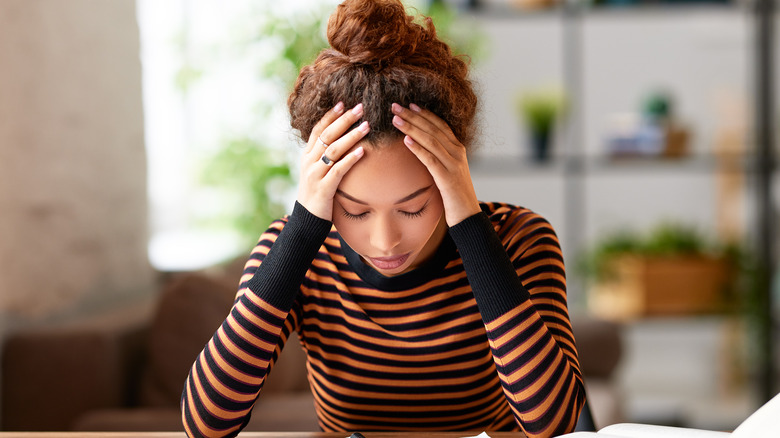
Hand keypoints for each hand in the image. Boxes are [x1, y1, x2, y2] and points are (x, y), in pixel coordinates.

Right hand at [298, 102, 369, 220]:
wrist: (307, 220)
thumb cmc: (318, 194)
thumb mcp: (318, 172)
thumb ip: (327, 157)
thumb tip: (343, 141)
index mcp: (307, 155)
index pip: (318, 130)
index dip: (330, 116)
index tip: (343, 103)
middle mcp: (309, 162)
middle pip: (327, 135)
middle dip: (344, 120)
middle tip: (360, 108)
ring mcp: (315, 174)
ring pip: (333, 150)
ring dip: (351, 136)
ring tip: (367, 126)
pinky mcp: (323, 188)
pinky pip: (338, 170)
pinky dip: (350, 159)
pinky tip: (362, 151)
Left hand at [391, 103, 480, 225]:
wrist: (468, 215)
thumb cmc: (454, 195)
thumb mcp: (448, 171)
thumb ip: (438, 158)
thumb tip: (420, 147)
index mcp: (458, 149)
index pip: (440, 125)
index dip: (424, 114)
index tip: (409, 105)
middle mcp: (457, 153)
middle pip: (433, 129)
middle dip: (413, 116)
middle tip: (395, 106)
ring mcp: (454, 165)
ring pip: (431, 141)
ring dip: (412, 128)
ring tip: (396, 119)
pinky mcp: (448, 178)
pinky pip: (431, 160)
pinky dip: (418, 149)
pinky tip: (405, 141)